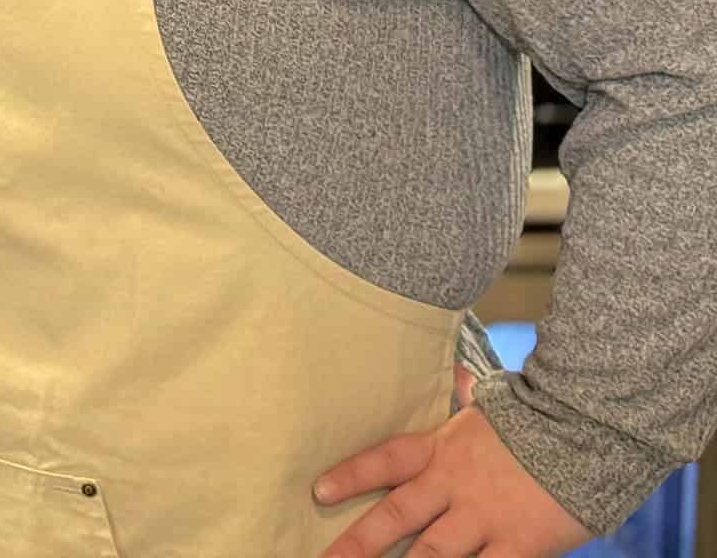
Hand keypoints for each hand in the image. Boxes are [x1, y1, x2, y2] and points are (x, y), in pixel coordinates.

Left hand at [314, 370, 592, 557]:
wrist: (590, 431)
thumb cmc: (541, 420)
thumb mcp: (495, 406)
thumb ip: (468, 395)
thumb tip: (455, 370)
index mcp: (443, 449)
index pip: (385, 461)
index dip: (351, 476)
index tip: (318, 491)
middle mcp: (454, 486)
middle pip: (396, 516)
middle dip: (358, 542)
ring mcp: (484, 518)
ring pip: (433, 555)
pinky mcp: (518, 545)